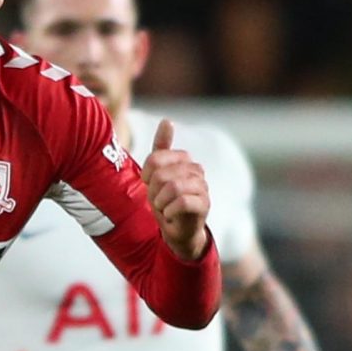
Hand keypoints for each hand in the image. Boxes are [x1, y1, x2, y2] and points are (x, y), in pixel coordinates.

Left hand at [142, 119, 209, 257]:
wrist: (177, 230)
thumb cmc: (166, 201)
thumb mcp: (156, 175)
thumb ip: (160, 149)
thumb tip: (168, 120)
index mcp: (184, 160)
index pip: (155, 159)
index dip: (147, 176)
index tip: (150, 186)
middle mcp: (196, 170)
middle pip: (162, 174)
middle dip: (154, 192)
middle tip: (159, 201)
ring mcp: (202, 187)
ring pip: (172, 187)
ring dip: (161, 202)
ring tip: (164, 208)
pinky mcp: (204, 204)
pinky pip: (181, 202)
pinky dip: (169, 211)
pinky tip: (170, 215)